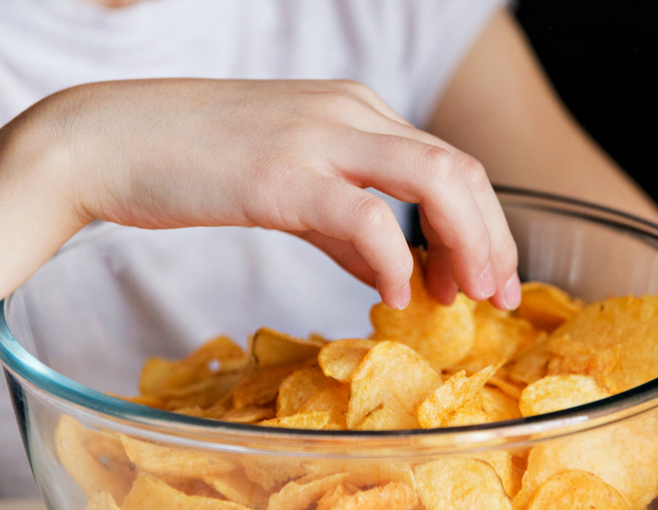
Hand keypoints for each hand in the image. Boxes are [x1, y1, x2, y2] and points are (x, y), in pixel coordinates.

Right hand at [0, 79, 518, 308]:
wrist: (111, 138)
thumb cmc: (197, 162)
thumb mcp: (290, 185)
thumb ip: (345, 225)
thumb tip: (390, 270)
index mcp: (357, 111)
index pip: (450, 165)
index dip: (483, 225)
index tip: (489, 278)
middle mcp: (351, 112)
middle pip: (460, 171)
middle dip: (492, 239)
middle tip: (499, 295)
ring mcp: (319, 136)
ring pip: (434, 180)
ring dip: (466, 244)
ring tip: (465, 299)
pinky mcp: (282, 173)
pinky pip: (366, 217)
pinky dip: (395, 261)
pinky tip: (395, 297)